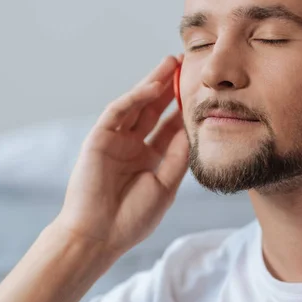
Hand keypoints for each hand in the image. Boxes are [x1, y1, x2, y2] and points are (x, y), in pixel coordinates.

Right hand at [53, 55, 188, 254]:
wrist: (100, 237)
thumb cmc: (133, 217)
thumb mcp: (166, 186)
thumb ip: (178, 157)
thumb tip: (193, 130)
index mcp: (149, 158)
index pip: (169, 126)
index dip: (183, 108)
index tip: (202, 91)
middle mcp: (133, 145)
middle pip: (153, 109)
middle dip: (169, 87)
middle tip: (185, 65)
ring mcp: (116, 140)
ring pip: (136, 104)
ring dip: (152, 83)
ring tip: (170, 64)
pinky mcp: (98, 138)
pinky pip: (117, 112)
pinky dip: (134, 98)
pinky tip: (152, 87)